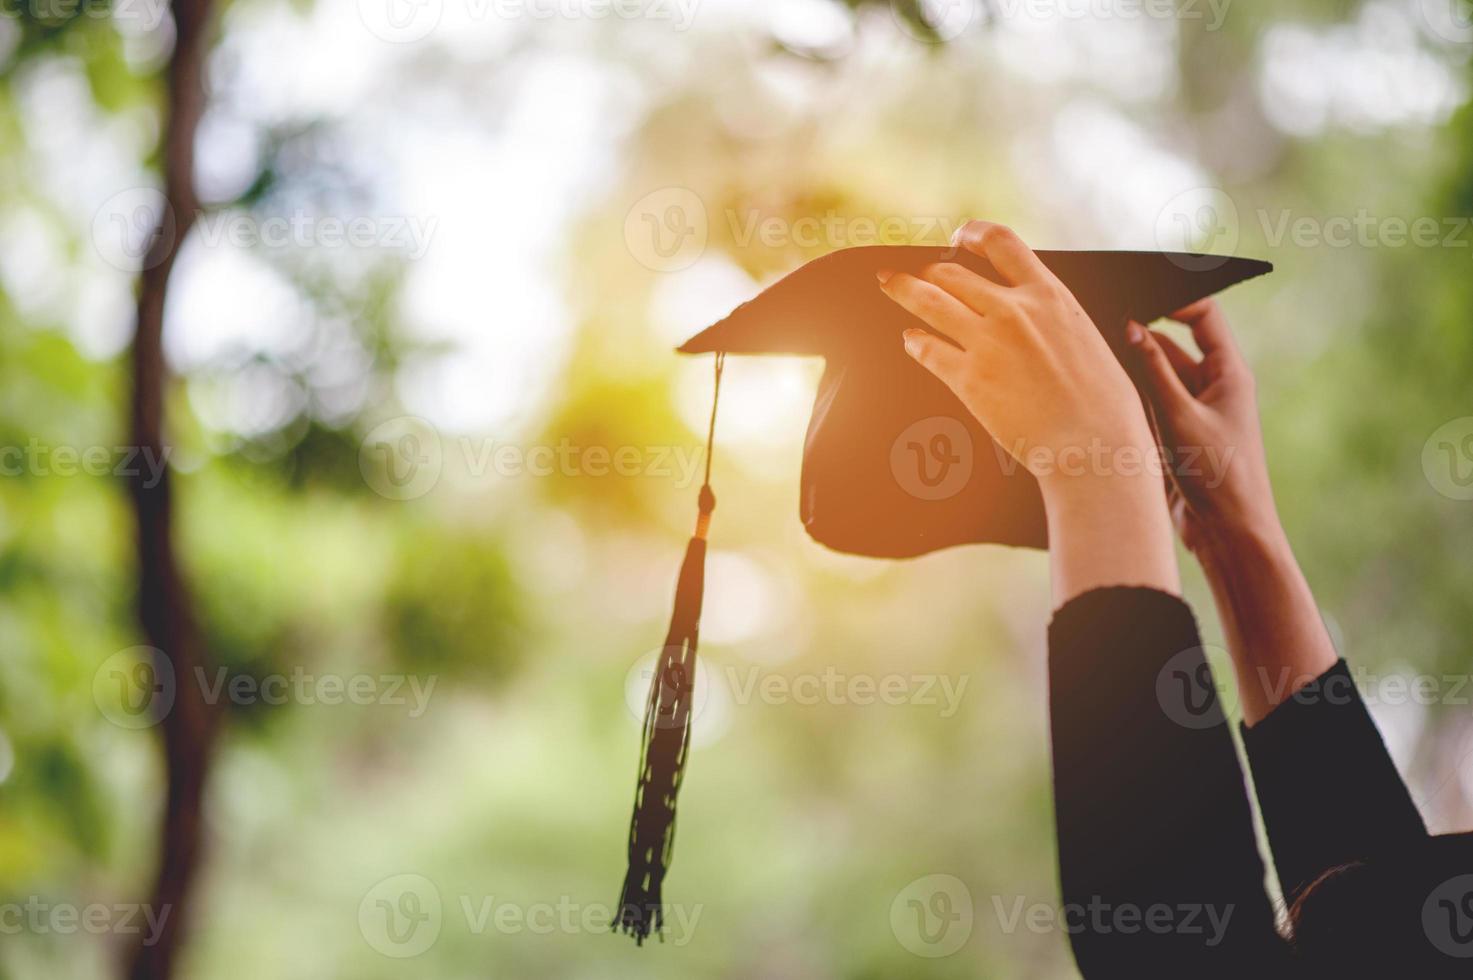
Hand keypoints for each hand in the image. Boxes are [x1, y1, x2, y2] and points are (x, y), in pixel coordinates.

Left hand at [880, 220, 1177, 603]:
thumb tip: (1039, 314)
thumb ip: (1054, 317)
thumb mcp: (1087, 338)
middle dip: (929, 270)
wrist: (1093, 446)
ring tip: (889, 284)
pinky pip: (928, 350)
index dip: (972, 233)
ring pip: (929, 302)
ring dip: (903, 290)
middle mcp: (1013, 311)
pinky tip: (912, 341)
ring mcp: (986, 343)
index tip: (958, 237)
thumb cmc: (1104, 404)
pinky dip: (915, 343)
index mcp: (1049, 295)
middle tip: (915, 272)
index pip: (1001, 242)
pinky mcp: (967, 379)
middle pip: (953, 273)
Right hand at [1124, 299, 1281, 555]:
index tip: (1135, 297)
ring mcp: (1193, 412)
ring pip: (1155, 378)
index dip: (1173, 301)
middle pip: (1172, 346)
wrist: (1227, 533)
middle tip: (1102, 330)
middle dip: (1139, 338)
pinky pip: (1148, 407)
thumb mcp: (1179, 417)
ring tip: (1096, 365)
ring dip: (1130, 373)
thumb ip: (1153, 371)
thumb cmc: (1218, 475)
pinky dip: (1128, 402)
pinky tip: (1101, 399)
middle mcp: (1213, 387)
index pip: (1204, 316)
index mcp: (1229, 374)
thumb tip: (1131, 327)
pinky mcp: (1176, 436)